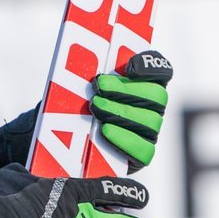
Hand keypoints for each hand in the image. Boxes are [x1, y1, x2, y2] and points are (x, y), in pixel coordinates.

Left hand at [0, 49, 171, 175]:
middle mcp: (150, 109)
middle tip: (99, 87)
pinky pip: (144, 150)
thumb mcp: (75, 85)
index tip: (129, 66)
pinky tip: (105, 131)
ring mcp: (148, 133)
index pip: (161, 71)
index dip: (152, 66)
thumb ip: (85, 72)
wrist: (57, 141)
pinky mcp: (140, 157)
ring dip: (122, 111)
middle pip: (157, 96)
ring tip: (96, 106)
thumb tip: (80, 61)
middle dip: (127, 89)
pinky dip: (125, 139)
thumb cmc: (70, 105)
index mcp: (141, 85)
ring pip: (151, 121)